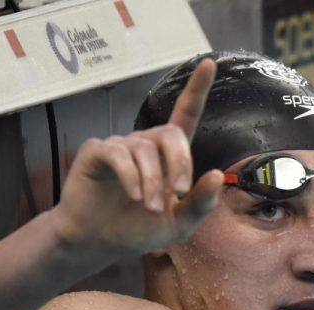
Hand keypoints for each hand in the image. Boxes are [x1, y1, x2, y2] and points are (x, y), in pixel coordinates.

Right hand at [50, 59, 222, 255]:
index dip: (197, 89)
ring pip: (144, 149)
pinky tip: (132, 195)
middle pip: (170, 134)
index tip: (210, 63)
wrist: (98, 243)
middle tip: (177, 193)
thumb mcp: (179, 224)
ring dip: (151, 181)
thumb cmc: (137, 231)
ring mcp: (120, 145)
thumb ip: (201, 204)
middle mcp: (144, 144)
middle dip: (179, 163)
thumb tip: (216, 175)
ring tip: (148, 207)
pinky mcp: (97, 151)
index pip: (185, 115)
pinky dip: (130, 176)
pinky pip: (118, 154)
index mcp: (167, 157)